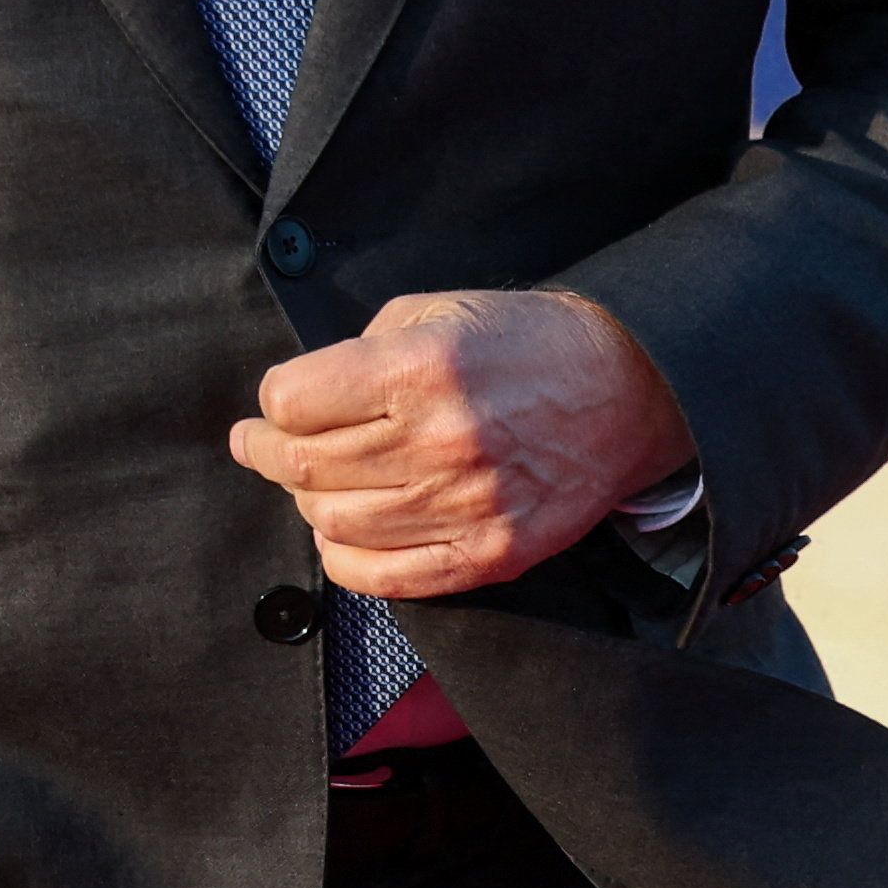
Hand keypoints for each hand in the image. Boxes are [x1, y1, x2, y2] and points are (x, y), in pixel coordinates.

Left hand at [230, 288, 692, 600]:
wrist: (629, 390)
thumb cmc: (529, 342)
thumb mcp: (441, 309)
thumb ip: (365, 350)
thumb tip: (301, 401)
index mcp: (423, 369)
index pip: (294, 402)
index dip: (273, 402)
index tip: (275, 405)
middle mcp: (441, 441)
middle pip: (305, 466)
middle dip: (267, 453)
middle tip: (259, 445)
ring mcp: (466, 506)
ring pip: (333, 523)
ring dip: (307, 502)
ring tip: (312, 484)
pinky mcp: (488, 555)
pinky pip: (382, 577)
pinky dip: (342, 558)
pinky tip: (341, 532)